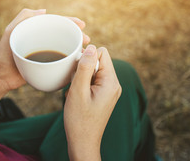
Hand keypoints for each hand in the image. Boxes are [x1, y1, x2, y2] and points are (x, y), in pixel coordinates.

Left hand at [0, 8, 90, 91]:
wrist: (1, 76)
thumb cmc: (3, 53)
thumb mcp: (10, 32)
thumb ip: (22, 17)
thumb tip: (44, 10)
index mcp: (36, 30)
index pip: (55, 23)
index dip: (69, 22)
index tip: (81, 24)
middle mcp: (42, 40)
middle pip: (63, 35)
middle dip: (77, 35)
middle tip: (87, 39)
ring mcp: (45, 53)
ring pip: (65, 48)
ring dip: (77, 48)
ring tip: (86, 51)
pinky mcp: (47, 66)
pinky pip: (62, 61)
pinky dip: (71, 61)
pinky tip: (80, 63)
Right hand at [64, 45, 121, 160]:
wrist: (83, 142)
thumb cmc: (79, 119)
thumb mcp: (78, 91)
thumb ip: (85, 68)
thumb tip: (90, 47)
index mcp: (111, 82)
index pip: (101, 53)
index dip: (87, 57)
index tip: (77, 71)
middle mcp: (114, 84)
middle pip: (98, 60)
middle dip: (84, 67)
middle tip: (75, 84)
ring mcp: (109, 90)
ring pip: (94, 70)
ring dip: (82, 76)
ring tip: (76, 91)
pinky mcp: (103, 95)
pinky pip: (93, 79)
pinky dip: (83, 83)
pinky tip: (78, 95)